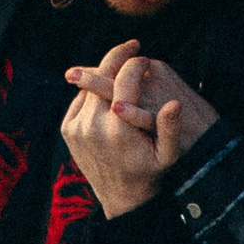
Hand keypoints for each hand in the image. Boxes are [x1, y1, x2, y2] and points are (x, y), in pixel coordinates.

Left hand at [61, 65, 189, 214]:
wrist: (121, 197)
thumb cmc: (150, 173)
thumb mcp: (168, 155)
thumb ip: (171, 128)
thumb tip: (175, 102)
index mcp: (118, 129)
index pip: (123, 79)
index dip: (135, 63)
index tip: (144, 56)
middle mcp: (93, 126)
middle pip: (102, 76)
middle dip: (117, 57)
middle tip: (132, 46)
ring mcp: (76, 127)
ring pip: (89, 86)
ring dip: (105, 72)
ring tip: (122, 65)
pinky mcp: (68, 129)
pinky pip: (81, 99)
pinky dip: (93, 90)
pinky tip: (108, 88)